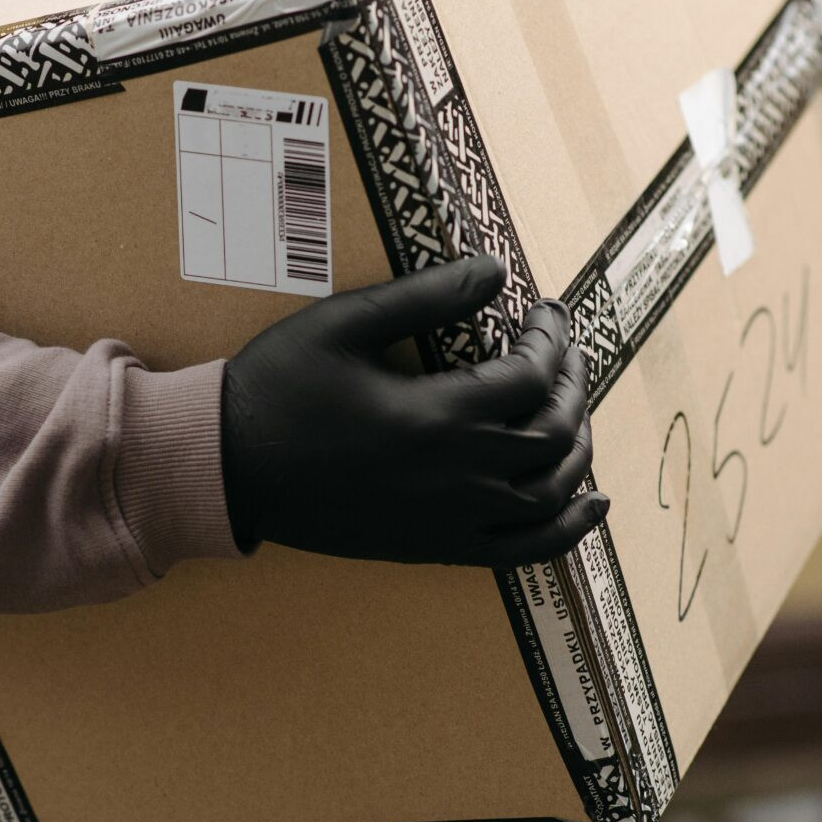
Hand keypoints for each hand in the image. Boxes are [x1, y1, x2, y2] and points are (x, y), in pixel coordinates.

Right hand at [221, 254, 607, 568]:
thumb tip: (496, 271)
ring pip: (551, 491)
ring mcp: (451, 521)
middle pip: (555, 432)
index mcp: (437, 417)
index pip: (533, 377)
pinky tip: (592, 501)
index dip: (551, 338)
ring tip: (573, 405)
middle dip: (573, 382)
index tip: (545, 311)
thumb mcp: (343, 324)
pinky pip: (524, 550)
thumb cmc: (277, 390)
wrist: (229, 470)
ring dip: (578, 444)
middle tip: (562, 348)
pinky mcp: (436, 549)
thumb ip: (425, 297)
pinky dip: (568, 529)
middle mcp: (458, 477)